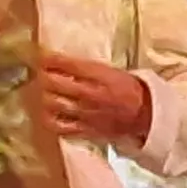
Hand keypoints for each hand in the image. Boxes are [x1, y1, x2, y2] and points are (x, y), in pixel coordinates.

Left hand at [33, 52, 150, 146]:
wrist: (146, 115)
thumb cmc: (130, 89)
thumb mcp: (112, 71)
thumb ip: (89, 69)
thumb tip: (64, 64)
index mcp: (100, 76)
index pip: (68, 64)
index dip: (50, 59)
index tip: (41, 56)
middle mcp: (90, 94)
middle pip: (55, 83)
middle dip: (43, 77)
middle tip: (40, 74)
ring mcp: (86, 114)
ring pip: (53, 104)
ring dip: (44, 96)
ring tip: (42, 92)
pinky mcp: (85, 131)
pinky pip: (60, 127)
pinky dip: (49, 119)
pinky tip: (47, 114)